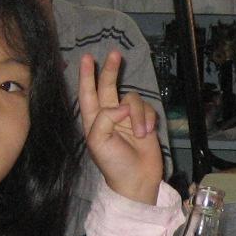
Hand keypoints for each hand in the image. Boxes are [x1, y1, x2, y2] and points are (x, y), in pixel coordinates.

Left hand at [79, 50, 162, 203]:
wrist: (137, 179)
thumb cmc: (114, 164)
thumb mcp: (99, 141)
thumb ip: (105, 117)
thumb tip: (123, 104)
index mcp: (93, 120)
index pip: (88, 93)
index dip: (87, 76)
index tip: (87, 58)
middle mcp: (109, 116)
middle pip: (108, 86)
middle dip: (111, 70)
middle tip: (115, 55)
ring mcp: (127, 118)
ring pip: (133, 99)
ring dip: (138, 115)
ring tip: (141, 133)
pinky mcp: (144, 121)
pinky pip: (148, 109)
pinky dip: (149, 120)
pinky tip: (148, 134)